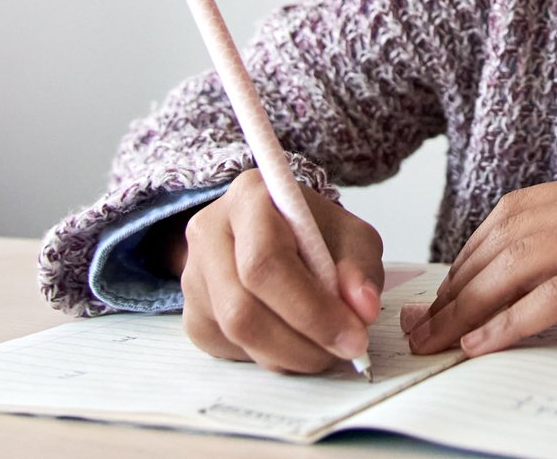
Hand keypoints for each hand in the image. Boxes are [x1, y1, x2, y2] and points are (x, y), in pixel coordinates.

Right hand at [177, 169, 384, 373]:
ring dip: (291, 355)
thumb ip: (360, 267)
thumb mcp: (350, 236)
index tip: (353, 335)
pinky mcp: (193, 317)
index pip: (266, 261)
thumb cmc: (314, 232)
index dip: (311, 308)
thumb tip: (362, 308)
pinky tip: (296, 340)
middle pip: (242, 308)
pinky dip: (273, 357)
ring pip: (236, 335)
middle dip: (302, 342)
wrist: (280, 235)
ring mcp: (193, 278)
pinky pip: (232, 351)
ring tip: (327, 347)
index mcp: (248, 199)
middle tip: (345, 350)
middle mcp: (209, 233)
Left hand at [402, 163, 556, 357]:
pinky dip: (511, 321)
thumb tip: (535, 296)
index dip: (470, 255)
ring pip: (521, 262)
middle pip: (507, 235)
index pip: (516, 213)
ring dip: (469, 305)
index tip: (441, 294)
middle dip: (455, 283)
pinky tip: (483, 343)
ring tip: (437, 341)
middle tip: (421, 325)